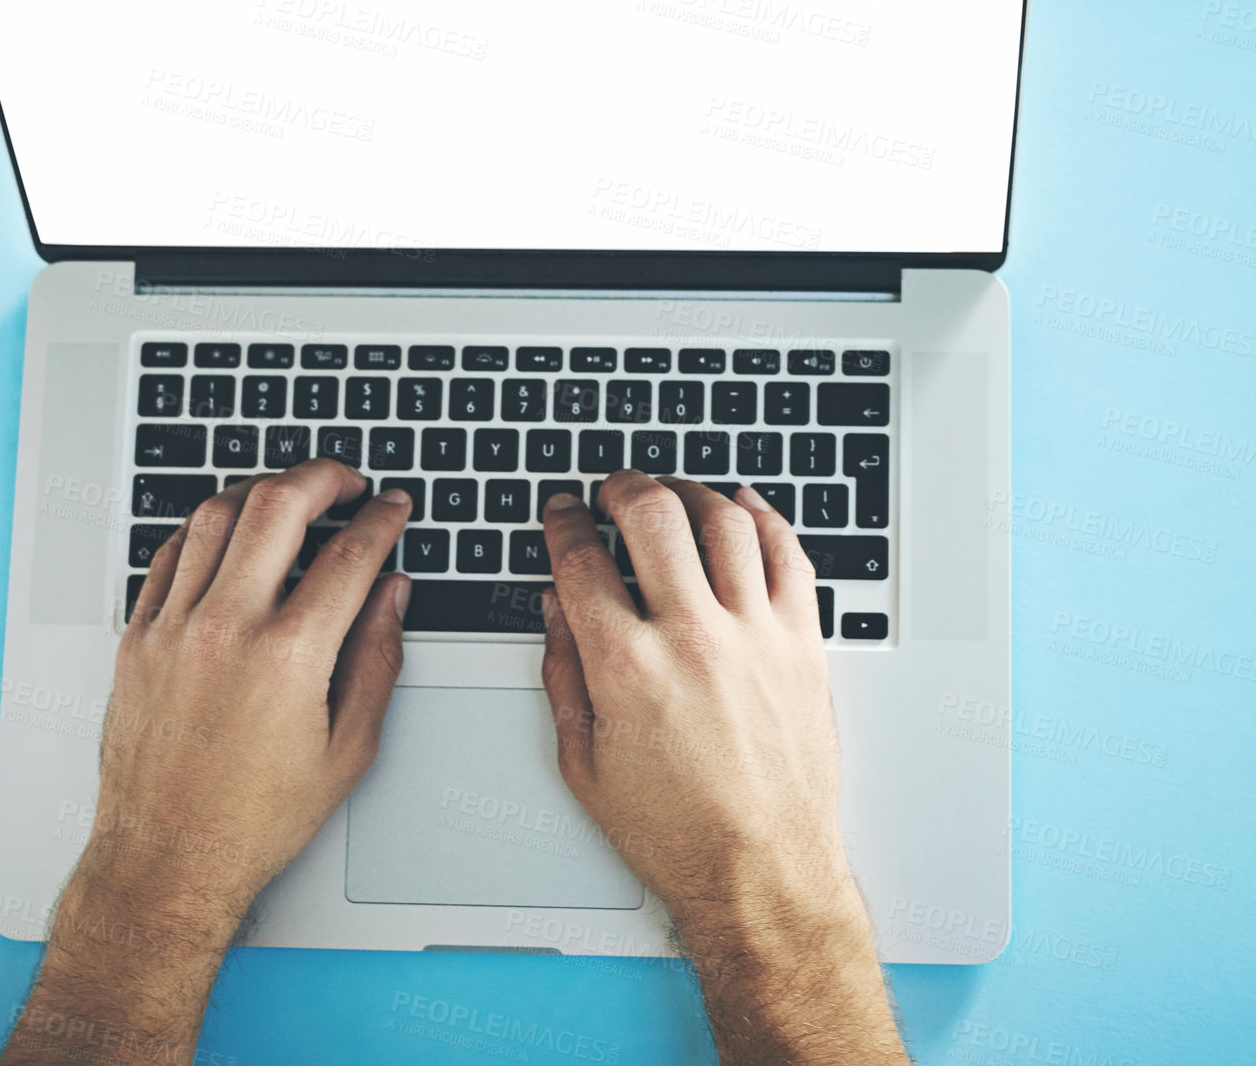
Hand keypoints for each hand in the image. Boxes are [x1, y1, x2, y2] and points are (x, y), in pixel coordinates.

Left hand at [82, 460, 411, 926]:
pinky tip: (230, 529)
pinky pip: (171, 552)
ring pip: (218, 514)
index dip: (382, 518)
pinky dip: (207, 525)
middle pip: (278, 505)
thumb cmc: (255, 818)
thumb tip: (392, 594)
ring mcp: (174, 628)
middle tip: (346, 480)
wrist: (168, 860)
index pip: (349, 554)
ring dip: (263, 489)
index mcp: (289, 657)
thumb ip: (378, 658)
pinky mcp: (137, 638)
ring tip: (291, 495)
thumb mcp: (348, 748)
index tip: (393, 507)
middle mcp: (226, 629)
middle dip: (324, 476)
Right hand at [540, 471, 848, 925]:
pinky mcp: (802, 644)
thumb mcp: (583, 761)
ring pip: (725, 520)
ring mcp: (755, 636)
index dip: (564, 521)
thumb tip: (555, 606)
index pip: (582, 558)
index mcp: (626, 667)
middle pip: (654, 514)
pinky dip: (766, 517)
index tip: (562, 511)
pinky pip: (789, 555)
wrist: (762, 873)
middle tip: (614, 487)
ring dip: (691, 490)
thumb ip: (562, 672)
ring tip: (673, 491)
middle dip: (624, 485)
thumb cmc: (675, 830)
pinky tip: (745, 505)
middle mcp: (692, 638)